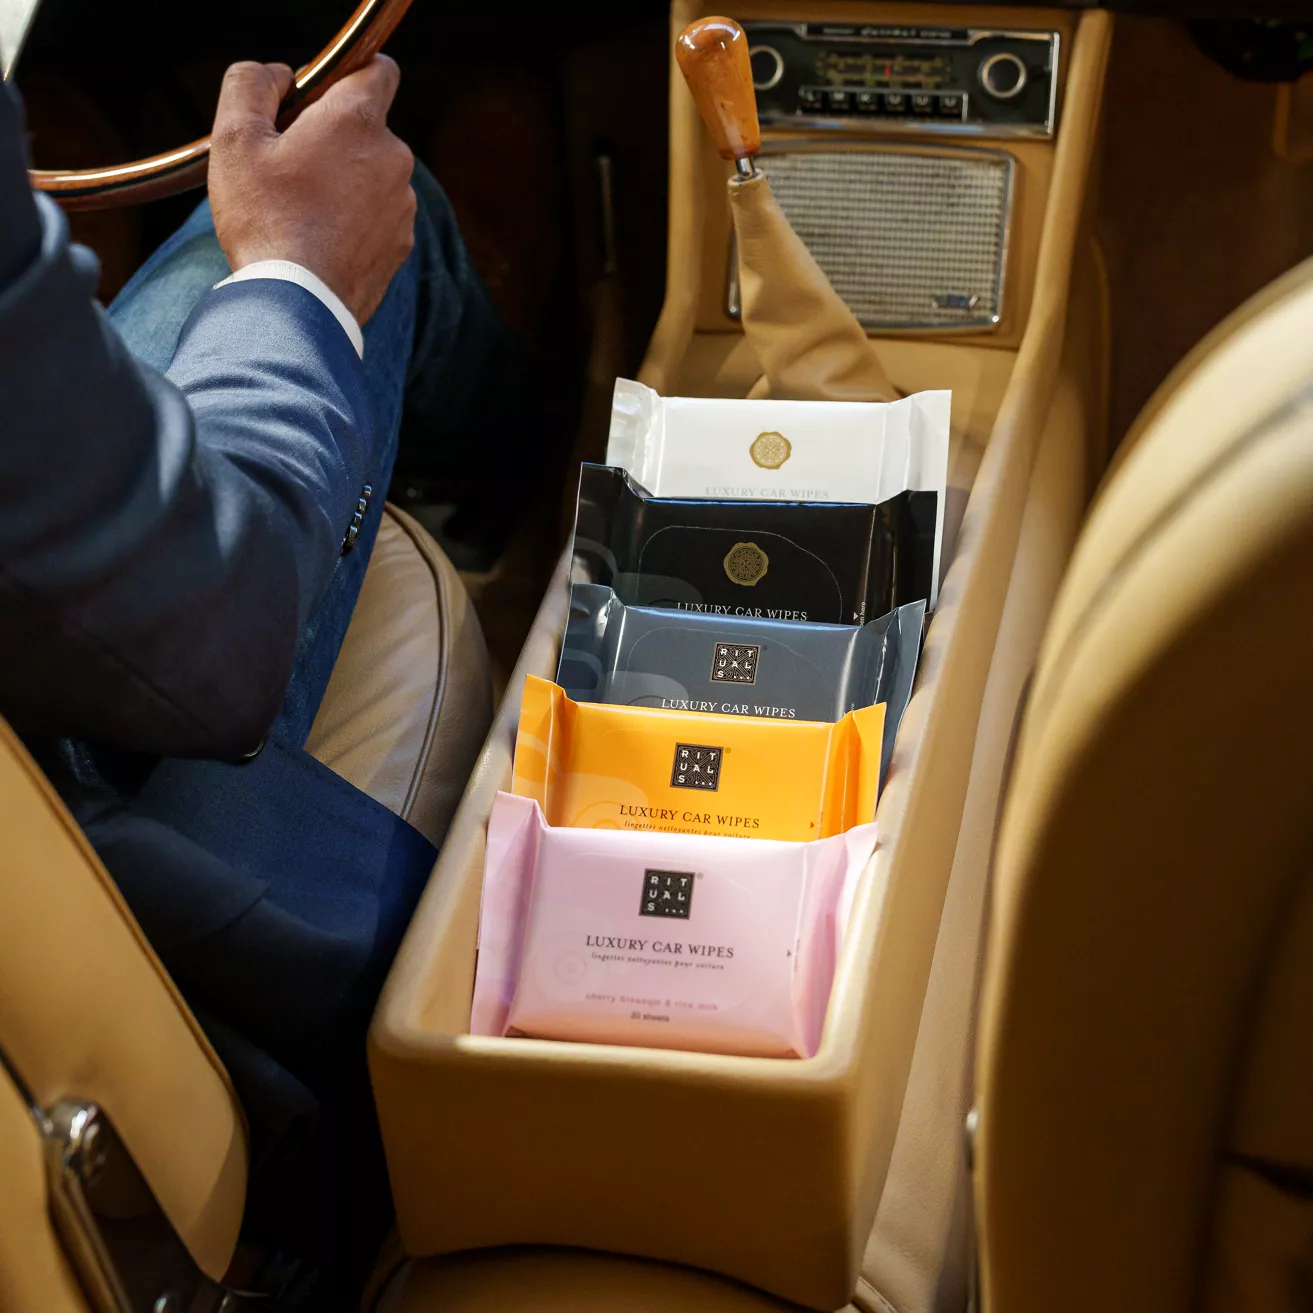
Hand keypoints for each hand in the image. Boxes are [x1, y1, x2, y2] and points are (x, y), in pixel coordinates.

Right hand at [209, 57, 415, 325]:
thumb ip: (251, 84)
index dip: (346, 74)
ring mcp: (403, 206)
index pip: (378, 68)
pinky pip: (376, 217)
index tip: (315, 97)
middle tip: (289, 166)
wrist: (299, 304)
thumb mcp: (235, 138)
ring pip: (372, 175)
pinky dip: (353, 221)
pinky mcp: (401, 245)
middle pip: (367, 128)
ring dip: (344, 182)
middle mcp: (394, 159)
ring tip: (301, 210)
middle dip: (333, 136)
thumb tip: (277, 74)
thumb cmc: (266, 220)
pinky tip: (319, 239)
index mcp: (358, 121)